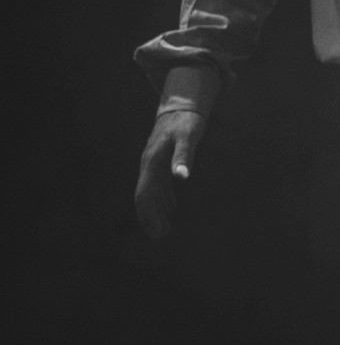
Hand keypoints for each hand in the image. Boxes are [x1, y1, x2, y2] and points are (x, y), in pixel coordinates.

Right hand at [134, 109, 204, 240]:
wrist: (181, 105)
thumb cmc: (186, 121)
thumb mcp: (189, 136)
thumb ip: (185, 155)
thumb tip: (182, 176)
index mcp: (152, 162)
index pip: (145, 194)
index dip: (150, 214)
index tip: (157, 232)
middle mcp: (149, 166)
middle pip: (145, 197)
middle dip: (150, 219)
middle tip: (161, 239)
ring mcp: (154, 165)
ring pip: (151, 193)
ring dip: (156, 212)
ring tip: (164, 232)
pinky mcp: (161, 163)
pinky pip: (159, 186)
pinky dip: (163, 200)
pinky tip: (171, 211)